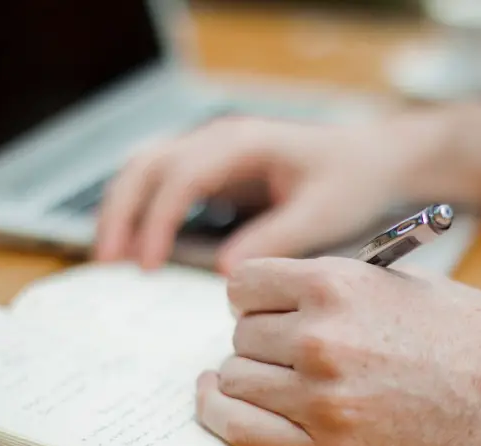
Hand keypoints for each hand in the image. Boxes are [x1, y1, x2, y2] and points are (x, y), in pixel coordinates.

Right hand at [94, 116, 415, 272]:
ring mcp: (213, 150)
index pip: (182, 176)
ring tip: (110, 257)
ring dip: (122, 208)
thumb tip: (226, 273)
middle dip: (120, 210)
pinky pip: (162, 181)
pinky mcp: (213, 168)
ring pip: (146, 168)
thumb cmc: (351, 182)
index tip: (148, 264)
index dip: (157, 220)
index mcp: (244, 143)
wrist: (372, 159)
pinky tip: (137, 246)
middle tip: (108, 261)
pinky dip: (141, 209)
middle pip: (148, 164)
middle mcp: (220, 139)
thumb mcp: (321, 214)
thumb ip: (275, 239)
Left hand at [196, 256, 480, 445]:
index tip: (263, 307)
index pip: (244, 283)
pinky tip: (222, 401)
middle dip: (259, 337)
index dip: (253, 296)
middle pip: (240, 334)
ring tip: (275, 377)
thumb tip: (282, 297)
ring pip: (235, 379)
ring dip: (249, 376)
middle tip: (286, 347)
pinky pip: (240, 430)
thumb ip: (334, 285)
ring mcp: (322, 399)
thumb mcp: (401, 282)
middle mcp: (320, 338)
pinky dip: (223, 413)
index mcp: (337, 284)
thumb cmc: (476, 334)